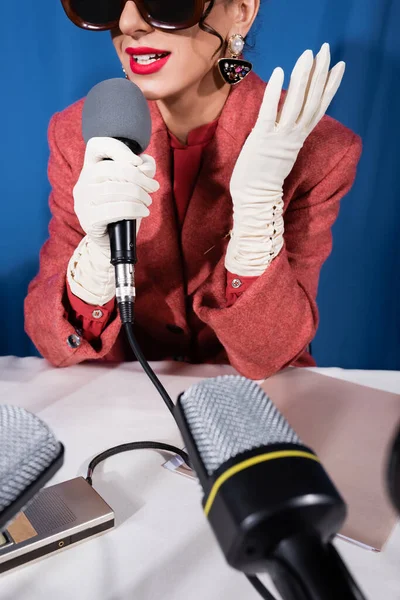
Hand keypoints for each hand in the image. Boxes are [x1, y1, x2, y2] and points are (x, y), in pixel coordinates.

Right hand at [68, 138, 158, 305]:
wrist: (112, 241)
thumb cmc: (122, 210)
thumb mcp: (135, 187)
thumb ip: (142, 171)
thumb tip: (146, 165)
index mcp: (91, 168)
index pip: (96, 146)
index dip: (117, 149)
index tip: (136, 161)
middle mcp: (82, 182)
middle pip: (111, 169)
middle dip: (138, 177)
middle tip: (152, 187)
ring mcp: (82, 201)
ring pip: (114, 189)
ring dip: (138, 194)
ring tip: (148, 201)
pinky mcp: (88, 219)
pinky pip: (114, 210)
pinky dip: (134, 209)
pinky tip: (144, 211)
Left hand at [226, 43, 344, 276]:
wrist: (255, 200)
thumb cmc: (261, 178)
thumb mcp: (276, 152)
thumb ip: (281, 134)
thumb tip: (278, 119)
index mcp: (297, 138)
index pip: (318, 108)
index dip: (329, 87)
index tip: (338, 67)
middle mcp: (293, 135)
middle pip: (312, 100)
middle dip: (320, 73)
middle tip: (327, 50)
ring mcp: (279, 137)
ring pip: (296, 102)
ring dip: (303, 77)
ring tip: (309, 55)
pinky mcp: (262, 138)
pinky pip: (270, 112)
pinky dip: (275, 92)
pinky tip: (279, 72)